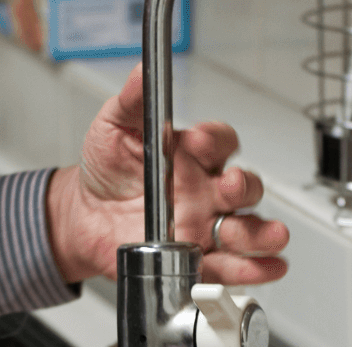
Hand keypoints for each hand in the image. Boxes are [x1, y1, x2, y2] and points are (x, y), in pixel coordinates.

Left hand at [47, 64, 289, 284]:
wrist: (83, 217)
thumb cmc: (106, 170)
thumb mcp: (114, 127)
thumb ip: (132, 101)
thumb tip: (143, 72)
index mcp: (193, 156)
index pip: (221, 143)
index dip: (215, 141)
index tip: (195, 142)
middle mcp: (207, 191)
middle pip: (244, 188)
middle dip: (243, 188)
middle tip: (228, 189)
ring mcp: (206, 226)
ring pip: (247, 229)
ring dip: (261, 233)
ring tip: (268, 235)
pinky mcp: (198, 259)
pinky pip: (232, 267)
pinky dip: (254, 269)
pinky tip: (268, 267)